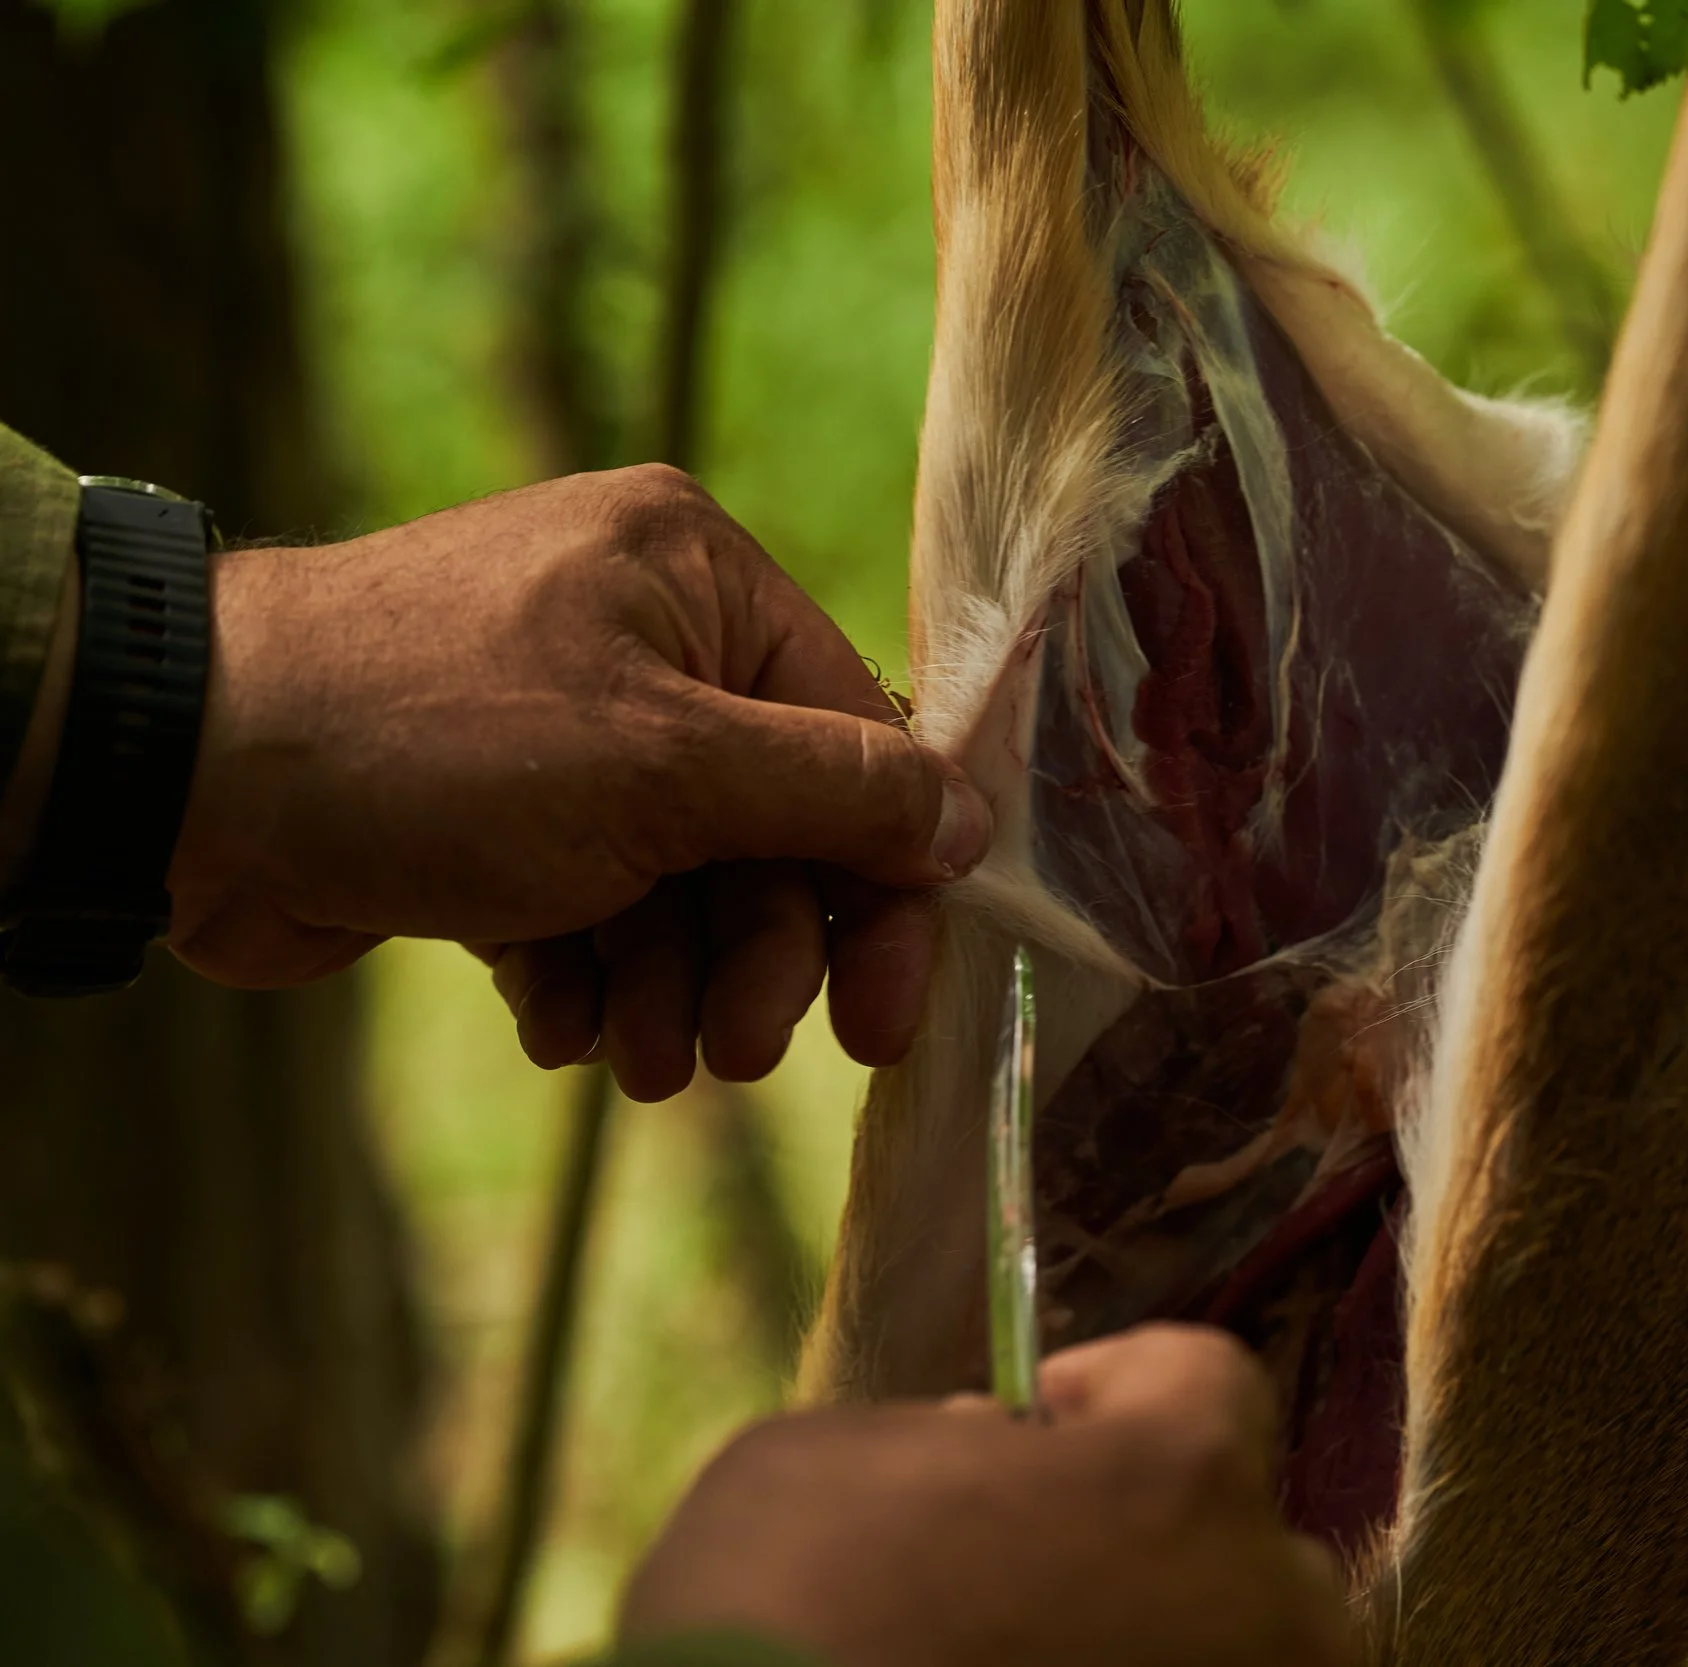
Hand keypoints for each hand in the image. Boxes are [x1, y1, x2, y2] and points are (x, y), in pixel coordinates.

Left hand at [167, 465, 990, 1095]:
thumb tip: (971, 821)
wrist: (182, 780)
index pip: (853, 747)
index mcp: (701, 579)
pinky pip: (592, 905)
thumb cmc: (439, 742)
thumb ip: (836, 794)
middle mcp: (643, 640)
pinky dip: (587, 975)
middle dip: (757, 954)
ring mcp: (564, 729)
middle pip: (772, 830)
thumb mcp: (668, 767)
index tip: (882, 1020)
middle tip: (739, 1052)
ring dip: (672, 986)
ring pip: (682, 885)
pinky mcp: (495, 814)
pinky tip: (555, 1024)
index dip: (881, 890)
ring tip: (633, 1056)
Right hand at [620, 1325, 1360, 1666]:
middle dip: (1154, 1541)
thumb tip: (991, 1457)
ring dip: (1151, 1645)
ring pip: (1238, 1656)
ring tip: (1021, 1657)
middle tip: (1026, 1567)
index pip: (1208, 1380)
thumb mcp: (833, 1458)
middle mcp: (1261, 1606)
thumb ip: (952, 1441)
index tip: (1033, 1426)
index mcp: (1185, 1472)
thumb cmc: (783, 1605)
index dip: (1112, 1391)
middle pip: (1247, 1539)